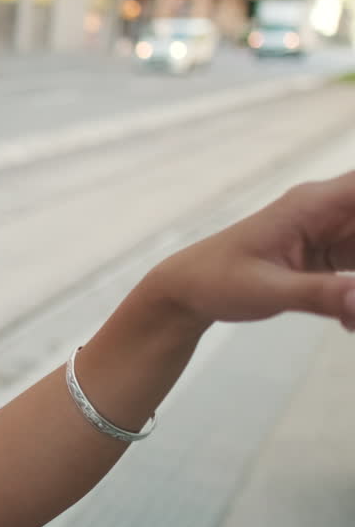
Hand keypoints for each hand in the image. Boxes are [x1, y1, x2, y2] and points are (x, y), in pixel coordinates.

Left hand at [149, 170, 354, 330]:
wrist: (188, 290)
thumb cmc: (217, 280)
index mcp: (313, 204)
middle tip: (350, 290)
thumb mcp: (268, 291)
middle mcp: (328, 210)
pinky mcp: (332, 254)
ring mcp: (332, 232)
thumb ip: (320, 295)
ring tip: (348, 313)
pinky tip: (347, 322)